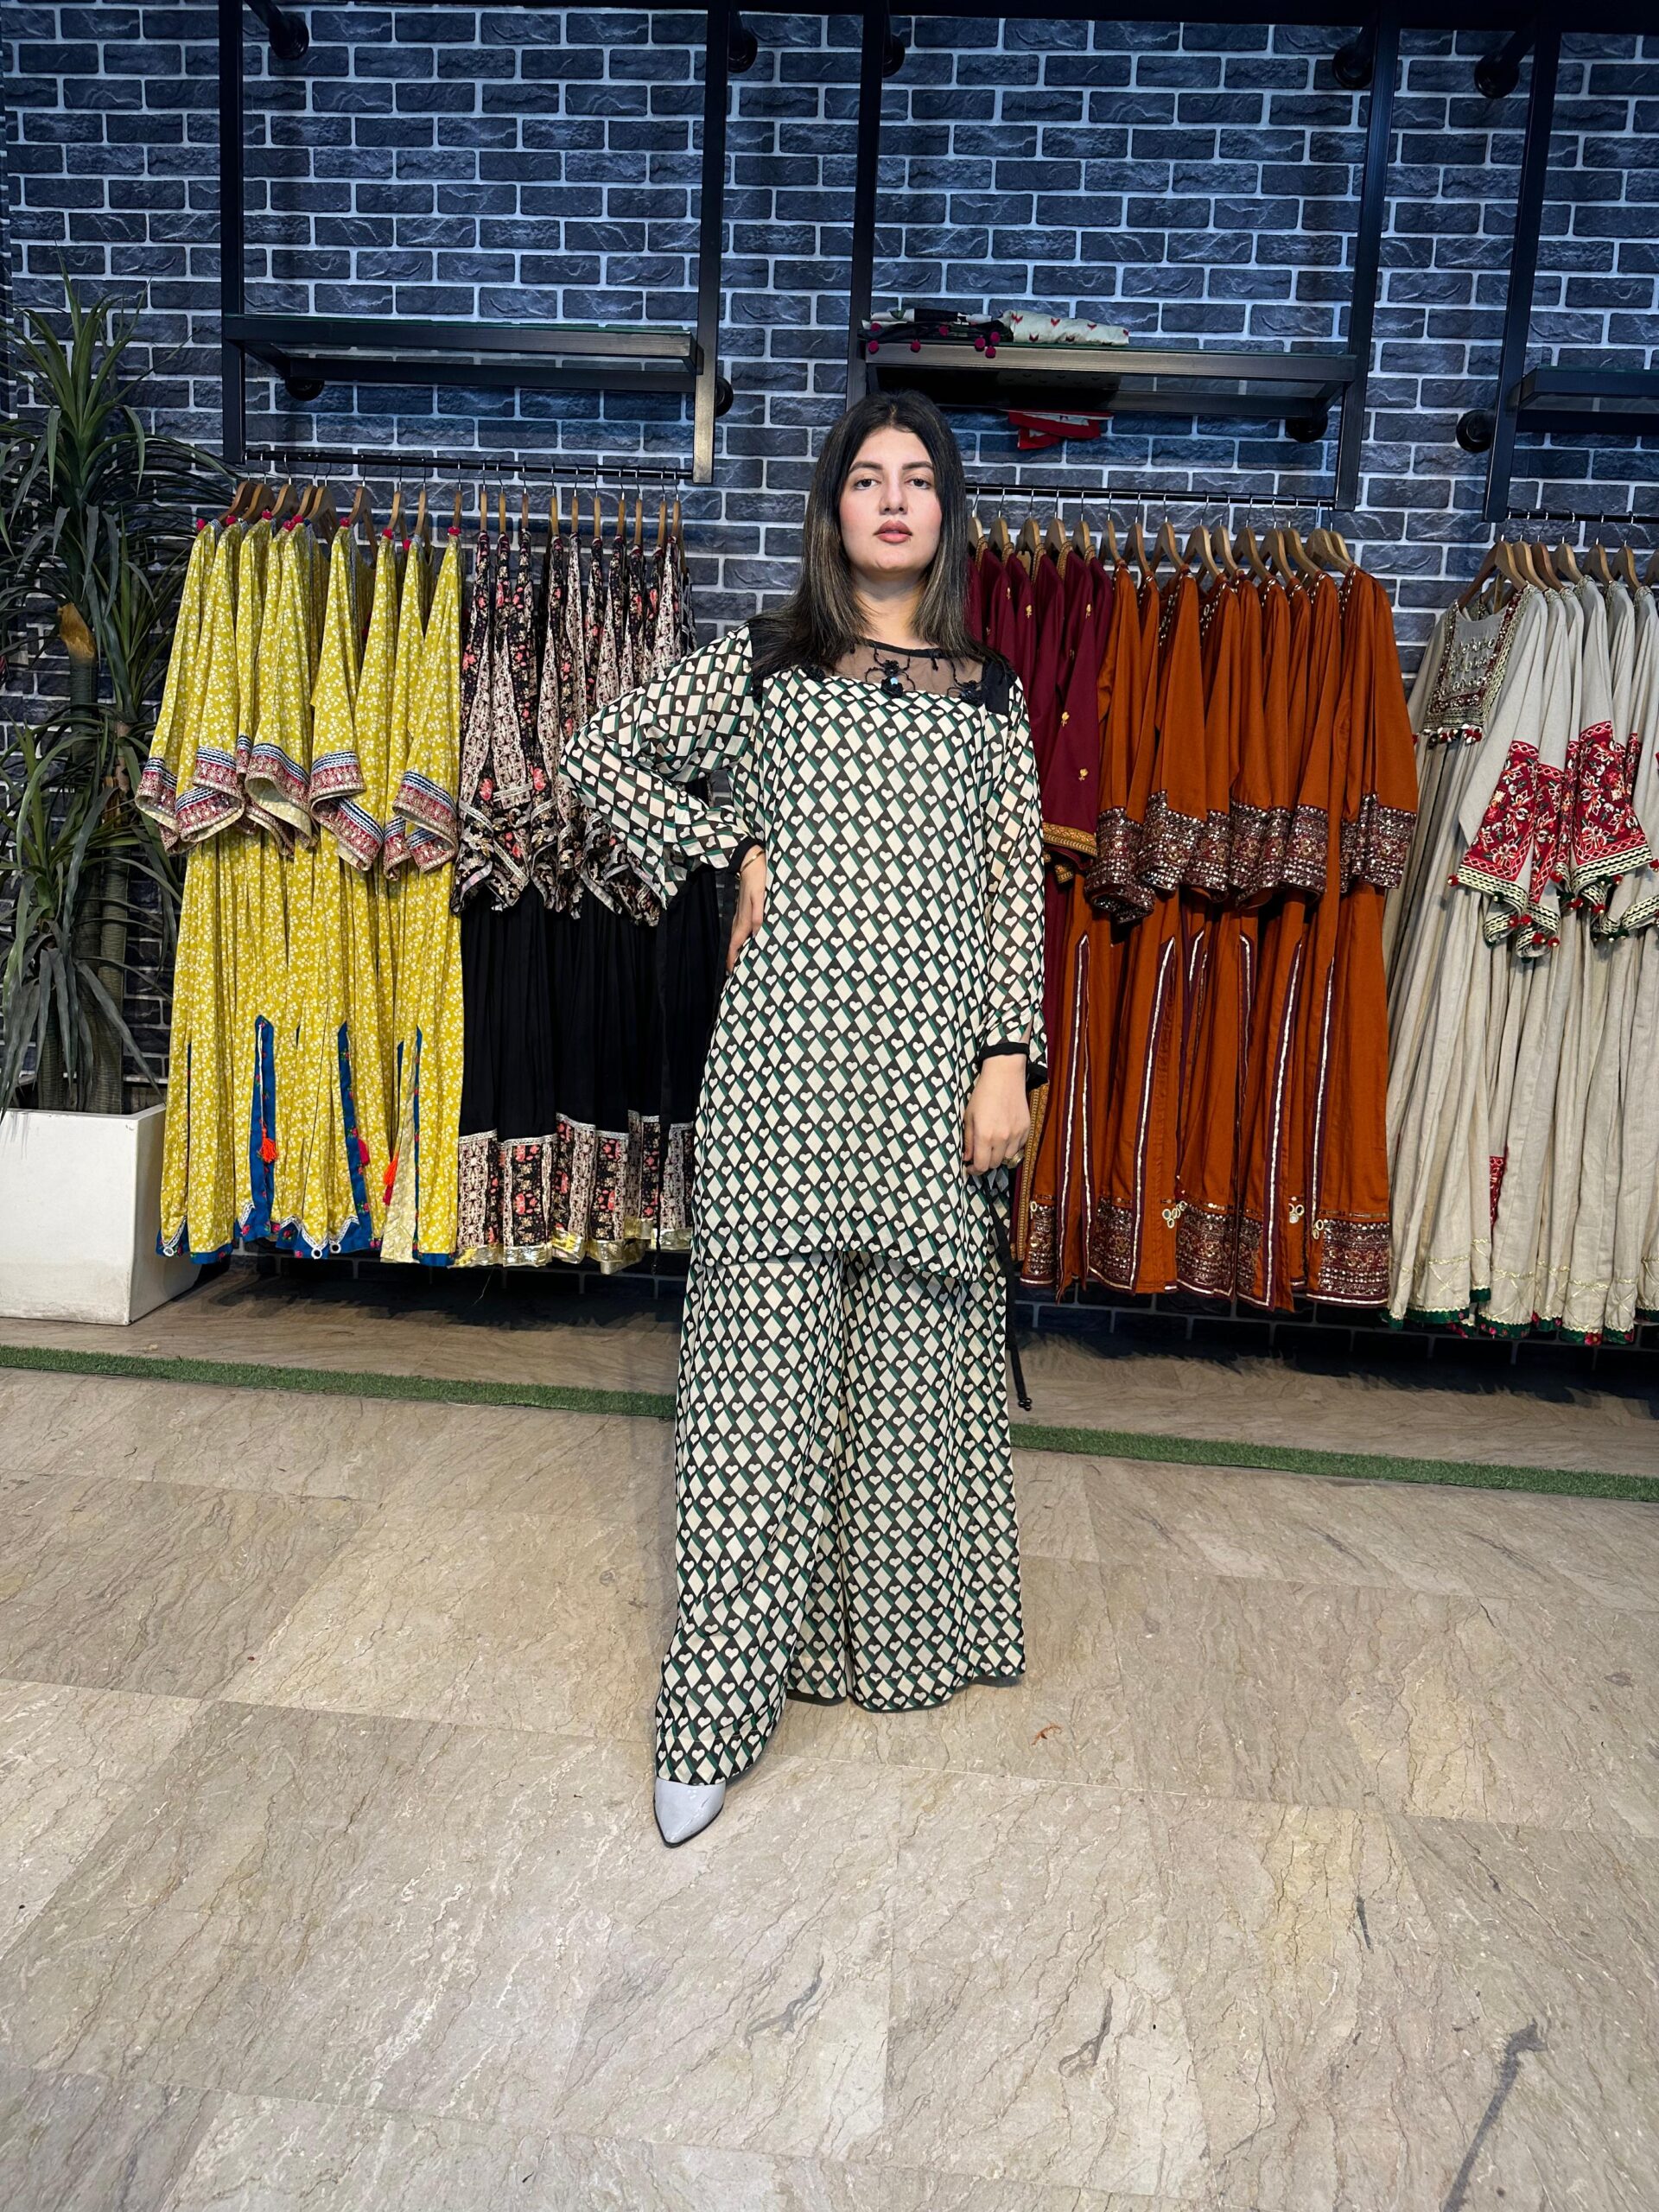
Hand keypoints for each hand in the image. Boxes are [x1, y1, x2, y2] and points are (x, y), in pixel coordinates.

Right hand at [728, 844, 766, 971]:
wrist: (750, 860)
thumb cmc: (758, 877)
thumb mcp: (760, 896)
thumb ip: (758, 914)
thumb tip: (757, 934)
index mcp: (744, 918)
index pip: (735, 944)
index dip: (732, 959)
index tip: (730, 972)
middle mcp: (740, 918)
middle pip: (735, 942)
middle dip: (733, 958)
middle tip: (733, 972)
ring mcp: (741, 912)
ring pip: (737, 935)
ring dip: (736, 948)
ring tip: (737, 960)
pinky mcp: (744, 907)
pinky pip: (740, 927)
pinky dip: (741, 937)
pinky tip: (745, 938)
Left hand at [963, 1052, 1030, 1175]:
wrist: (1004, 1076)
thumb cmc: (983, 1094)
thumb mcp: (969, 1116)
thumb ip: (968, 1140)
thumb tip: (968, 1158)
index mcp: (985, 1135)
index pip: (981, 1166)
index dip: (974, 1170)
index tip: (970, 1168)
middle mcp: (1002, 1138)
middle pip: (995, 1164)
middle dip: (985, 1163)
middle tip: (980, 1156)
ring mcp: (1016, 1134)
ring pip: (1008, 1158)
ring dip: (999, 1156)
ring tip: (992, 1146)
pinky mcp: (1026, 1129)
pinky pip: (1019, 1148)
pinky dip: (1011, 1147)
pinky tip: (1004, 1137)